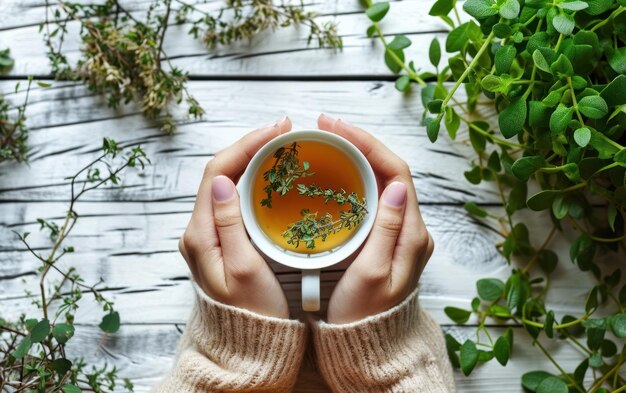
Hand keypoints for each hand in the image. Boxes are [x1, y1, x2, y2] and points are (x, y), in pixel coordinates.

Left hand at [178, 117, 291, 318]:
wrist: (246, 344)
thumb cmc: (251, 313)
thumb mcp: (243, 270)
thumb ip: (229, 224)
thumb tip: (222, 180)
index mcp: (201, 234)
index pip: (218, 172)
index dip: (246, 145)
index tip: (277, 131)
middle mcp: (200, 229)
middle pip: (221, 171)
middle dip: (251, 146)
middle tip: (285, 132)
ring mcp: (211, 233)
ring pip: (229, 182)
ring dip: (253, 160)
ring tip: (283, 146)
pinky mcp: (223, 239)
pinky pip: (236, 198)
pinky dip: (256, 180)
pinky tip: (275, 176)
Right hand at [317, 114, 433, 323]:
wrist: (370, 346)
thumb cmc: (365, 315)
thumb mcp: (373, 273)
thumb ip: (388, 229)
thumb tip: (398, 186)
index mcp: (412, 233)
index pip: (396, 171)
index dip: (368, 144)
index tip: (336, 128)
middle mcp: (412, 229)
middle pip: (390, 170)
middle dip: (360, 143)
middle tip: (326, 129)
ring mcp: (401, 233)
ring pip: (382, 181)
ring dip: (357, 158)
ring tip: (328, 143)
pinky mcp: (387, 239)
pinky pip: (373, 198)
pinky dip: (355, 180)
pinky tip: (334, 175)